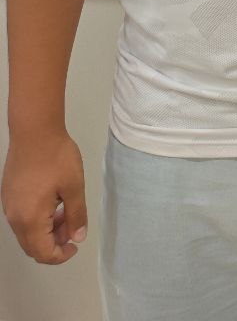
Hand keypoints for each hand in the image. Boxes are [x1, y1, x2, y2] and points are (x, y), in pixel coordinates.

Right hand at [2, 132, 86, 264]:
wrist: (34, 131)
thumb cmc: (56, 157)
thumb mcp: (74, 186)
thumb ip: (77, 215)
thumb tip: (77, 237)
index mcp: (30, 219)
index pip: (42, 253)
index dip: (60, 255)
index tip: (75, 245)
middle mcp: (14, 217)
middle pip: (32, 246)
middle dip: (54, 243)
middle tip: (73, 226)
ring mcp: (9, 205)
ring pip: (27, 232)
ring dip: (47, 230)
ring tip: (67, 211)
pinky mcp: (9, 194)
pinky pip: (22, 217)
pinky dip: (38, 218)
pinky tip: (53, 201)